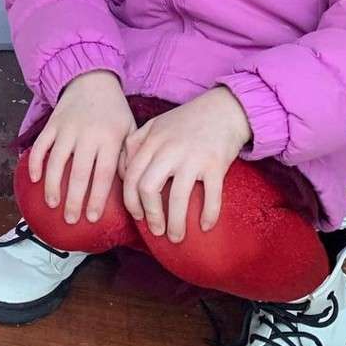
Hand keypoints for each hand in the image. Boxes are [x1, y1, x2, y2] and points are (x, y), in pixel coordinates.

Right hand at [28, 70, 135, 225]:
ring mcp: (68, 128)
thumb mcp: (130, 130)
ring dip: (52, 185)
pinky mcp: (52, 123)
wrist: (93, 78)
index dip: (96, 198)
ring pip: (56, 161)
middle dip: (73, 200)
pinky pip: (41, 145)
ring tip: (52, 204)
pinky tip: (35, 179)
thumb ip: (128, 158)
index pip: (103, 175)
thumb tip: (128, 187)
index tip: (91, 218)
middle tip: (71, 220)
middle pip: (78, 173)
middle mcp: (88, 135)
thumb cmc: (114, 110)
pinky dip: (35, 162)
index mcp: (110, 139)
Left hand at [120, 87, 252, 242]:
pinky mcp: (216, 164)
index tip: (137, 216)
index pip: (130, 176)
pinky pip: (211, 196)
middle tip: (156, 230)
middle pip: (148, 188)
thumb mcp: (156, 124)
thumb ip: (135, 143)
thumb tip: (122, 171)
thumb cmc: (188, 120)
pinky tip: (205, 226)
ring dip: (176, 223)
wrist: (224, 108)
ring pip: (178, 198)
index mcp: (152, 141)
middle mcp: (169, 149)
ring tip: (176, 237)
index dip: (130, 201)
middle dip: (149, 215)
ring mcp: (193, 157)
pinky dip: (208, 215)